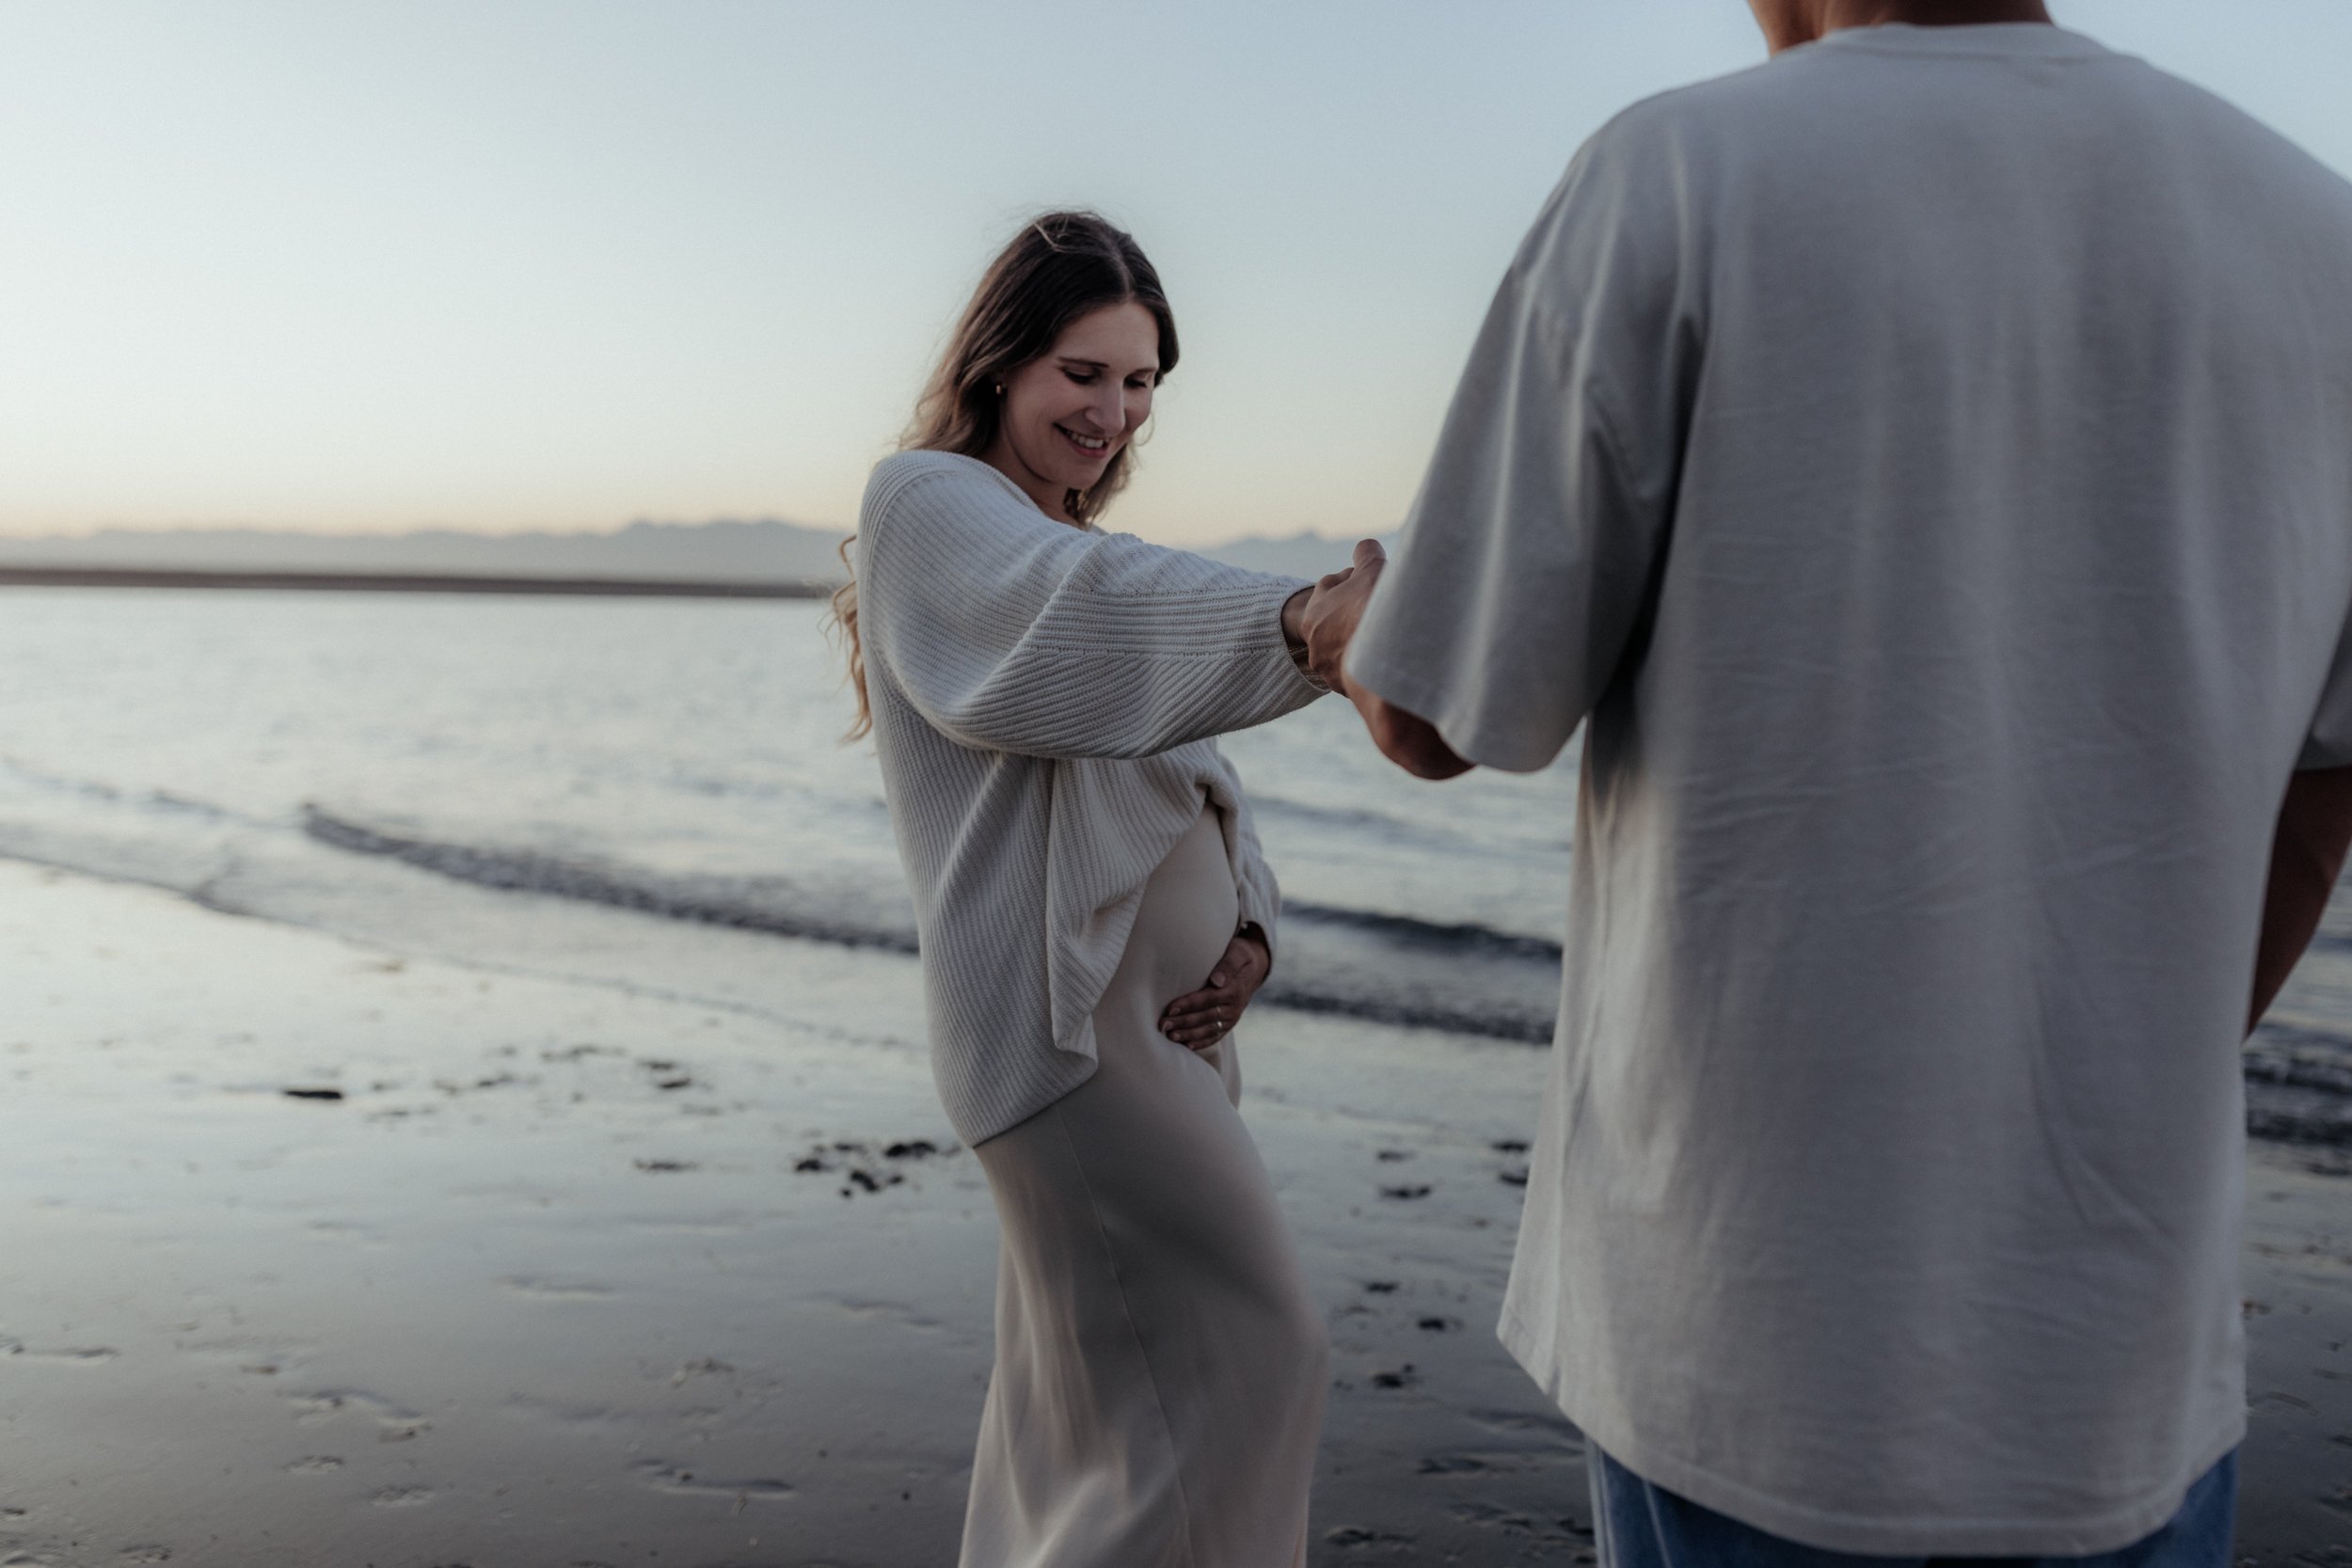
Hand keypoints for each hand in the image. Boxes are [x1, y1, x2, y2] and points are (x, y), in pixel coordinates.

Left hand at [1160, 927, 1270, 1051]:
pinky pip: (1215, 1036)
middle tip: (1162, 1025)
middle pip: (1205, 1017)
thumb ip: (1228, 965)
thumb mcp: (1237, 953)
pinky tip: (1187, 1046)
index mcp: (1234, 989)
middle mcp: (1234, 1007)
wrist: (1254, 968)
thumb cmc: (1239, 955)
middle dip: (1183, 1022)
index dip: (1188, 1004)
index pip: (1208, 999)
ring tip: (1170, 1036)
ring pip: (1209, 1029)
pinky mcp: (1229, 1024)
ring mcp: (1232, 1018)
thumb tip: (1216, 980)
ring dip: (1189, 1035)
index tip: (1170, 1009)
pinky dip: (1201, 1043)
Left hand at [1299, 539, 1386, 695]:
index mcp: (1314, 615)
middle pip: (1336, 620)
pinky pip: (1360, 671)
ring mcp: (1332, 671)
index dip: (1353, 579)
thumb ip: (1366, 554)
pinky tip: (1389, 655)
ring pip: (1347, 647)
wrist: (1387, 662)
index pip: (1330, 587)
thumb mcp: (1372, 570)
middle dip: (1355, 611)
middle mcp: (1316, 646)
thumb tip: (1365, 546)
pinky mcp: (1350, 690)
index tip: (1370, 579)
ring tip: (1387, 633)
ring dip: (1362, 640)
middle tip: (1378, 606)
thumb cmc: (1375, 611)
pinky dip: (1372, 662)